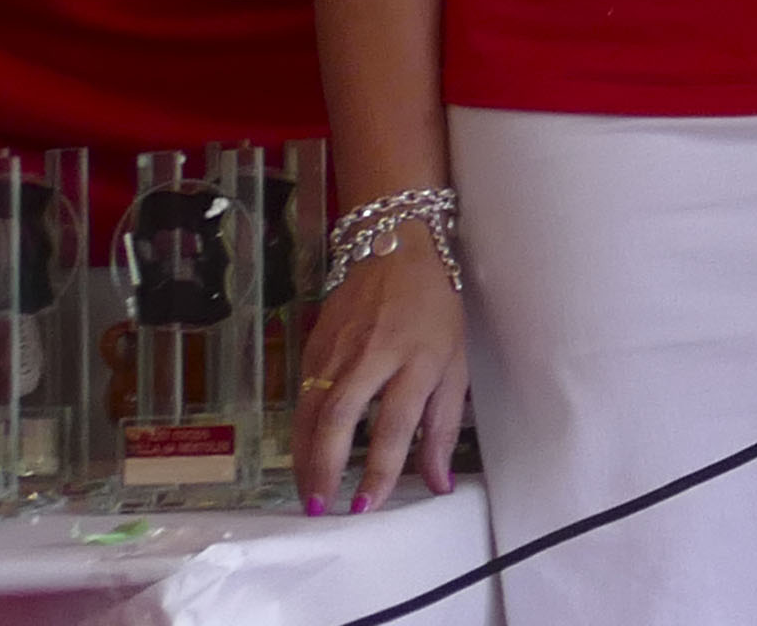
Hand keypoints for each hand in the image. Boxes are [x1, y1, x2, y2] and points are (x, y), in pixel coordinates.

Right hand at [294, 235, 466, 515]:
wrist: (395, 248)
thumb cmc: (435, 310)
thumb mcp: (455, 362)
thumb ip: (444, 425)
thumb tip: (438, 484)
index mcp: (418, 358)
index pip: (396, 423)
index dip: (380, 469)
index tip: (367, 505)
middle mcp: (375, 354)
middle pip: (342, 416)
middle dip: (327, 467)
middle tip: (320, 508)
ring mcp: (339, 348)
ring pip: (313, 410)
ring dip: (305, 458)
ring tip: (308, 495)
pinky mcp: (314, 345)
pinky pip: (303, 396)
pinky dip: (300, 432)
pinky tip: (302, 457)